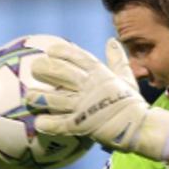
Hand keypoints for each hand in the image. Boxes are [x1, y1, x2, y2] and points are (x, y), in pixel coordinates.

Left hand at [31, 38, 168, 160]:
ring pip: (56, 99)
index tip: (51, 50)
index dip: (63, 52)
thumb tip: (112, 41)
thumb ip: (116, 60)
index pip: (78, 58)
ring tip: (28, 97)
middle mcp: (89, 88)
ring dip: (40, 97)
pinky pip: (61, 125)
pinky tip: (38, 123)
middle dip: (45, 70)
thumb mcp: (126, 77)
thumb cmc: (132, 103)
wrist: (140, 127)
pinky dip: (49, 124)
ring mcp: (84, 107)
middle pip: (61, 74)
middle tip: (35, 68)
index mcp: (100, 75)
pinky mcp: (82, 126)